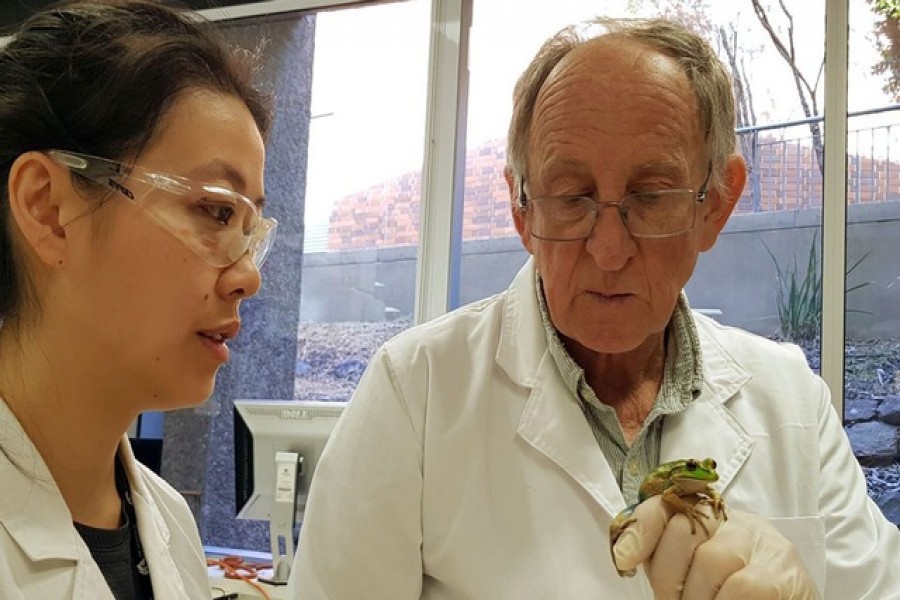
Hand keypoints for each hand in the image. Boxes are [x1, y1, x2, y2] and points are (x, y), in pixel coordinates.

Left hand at [611, 495, 819, 598]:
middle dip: (668, 576)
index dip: (642, 527)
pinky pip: (741, 587)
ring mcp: (764, 543)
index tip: (624, 558)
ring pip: (710, 560)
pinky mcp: (784, 572)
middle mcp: (737, 522)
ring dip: (696, 598)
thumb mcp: (698, 574)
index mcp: (711, 519)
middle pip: (683, 530)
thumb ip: (669, 560)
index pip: (667, 504)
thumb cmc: (736, 595)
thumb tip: (625, 556)